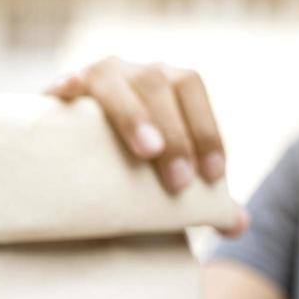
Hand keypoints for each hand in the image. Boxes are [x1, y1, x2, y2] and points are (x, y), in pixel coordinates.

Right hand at [48, 57, 245, 232]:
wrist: (78, 152)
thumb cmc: (133, 165)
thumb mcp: (166, 176)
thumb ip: (202, 199)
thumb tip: (240, 225)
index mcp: (163, 83)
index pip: (191, 91)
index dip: (206, 128)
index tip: (212, 175)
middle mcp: (131, 73)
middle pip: (158, 85)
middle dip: (176, 134)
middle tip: (180, 183)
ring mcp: (92, 78)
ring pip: (113, 79)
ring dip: (133, 114)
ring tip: (147, 152)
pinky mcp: (58, 94)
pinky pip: (61, 83)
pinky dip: (64, 86)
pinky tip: (64, 94)